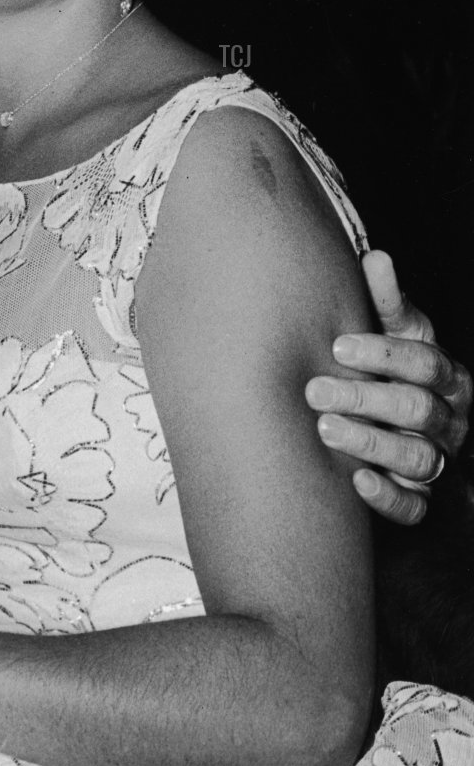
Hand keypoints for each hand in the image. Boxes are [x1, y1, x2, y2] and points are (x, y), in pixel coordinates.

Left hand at [306, 250, 470, 524]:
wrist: (403, 430)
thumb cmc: (393, 371)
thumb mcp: (397, 335)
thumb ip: (386, 302)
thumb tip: (375, 256)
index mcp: (447, 376)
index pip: (426, 363)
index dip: (384, 354)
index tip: (337, 344)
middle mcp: (449, 420)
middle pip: (417, 411)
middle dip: (366, 398)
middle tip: (315, 389)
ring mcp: (439, 462)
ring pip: (417, 459)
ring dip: (370, 443)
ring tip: (324, 428)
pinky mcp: (422, 499)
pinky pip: (414, 508)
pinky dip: (387, 497)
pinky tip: (355, 481)